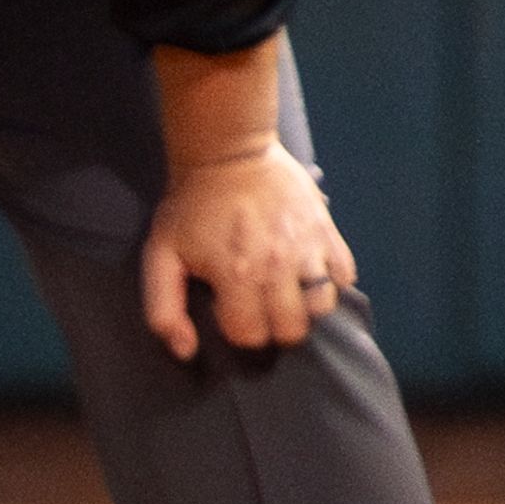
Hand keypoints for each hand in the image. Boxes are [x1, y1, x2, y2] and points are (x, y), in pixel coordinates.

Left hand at [141, 142, 353, 361]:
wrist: (229, 152)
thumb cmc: (192, 206)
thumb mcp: (160, 255)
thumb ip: (164, 309)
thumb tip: (186, 350)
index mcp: (237, 275)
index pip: (251, 335)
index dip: (238, 329)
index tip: (230, 310)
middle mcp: (279, 266)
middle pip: (291, 329)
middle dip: (274, 326)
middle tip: (261, 307)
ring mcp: (309, 248)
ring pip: (322, 306)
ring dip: (304, 306)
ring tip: (286, 292)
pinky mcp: (328, 232)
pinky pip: (344, 276)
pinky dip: (330, 281)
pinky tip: (308, 272)